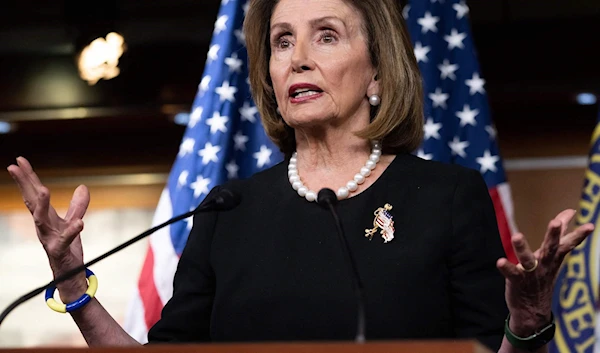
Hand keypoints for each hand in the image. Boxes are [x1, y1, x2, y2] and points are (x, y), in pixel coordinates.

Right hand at [7, 157, 90, 301]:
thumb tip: (82, 187)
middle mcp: (43, 226)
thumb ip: (77, 206)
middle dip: (24, 184)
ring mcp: (49, 238)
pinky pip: (66, 240)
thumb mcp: (74, 222)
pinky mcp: (60, 250)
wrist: (70, 273)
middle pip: (32, 201)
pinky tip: (80, 223)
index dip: (28, 177)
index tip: (19, 161)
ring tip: (44, 189)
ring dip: (42, 204)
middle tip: (14, 167)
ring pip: (41, 220)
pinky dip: (72, 231)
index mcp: (46, 217)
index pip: (34, 193)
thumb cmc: (68, 247)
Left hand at [496, 209, 593, 335]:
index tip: (590, 225)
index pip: (568, 244)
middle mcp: (544, 265)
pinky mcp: (517, 281)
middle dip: (553, 235)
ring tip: (517, 236)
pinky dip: (506, 267)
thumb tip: (570, 212)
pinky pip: (511, 273)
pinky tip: (500, 261)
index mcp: (553, 258)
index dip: (578, 235)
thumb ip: (560, 234)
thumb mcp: (553, 255)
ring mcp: (531, 274)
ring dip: (522, 248)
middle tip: (555, 222)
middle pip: (550, 248)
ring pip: (528, 260)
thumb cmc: (542, 274)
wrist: (533, 309)